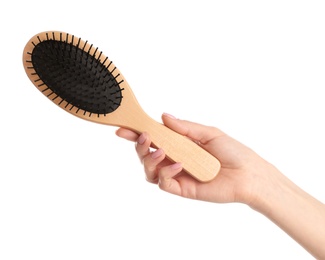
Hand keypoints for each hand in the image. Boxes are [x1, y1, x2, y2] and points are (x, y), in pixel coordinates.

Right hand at [116, 113, 272, 204]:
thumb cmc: (232, 151)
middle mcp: (174, 159)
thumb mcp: (208, 133)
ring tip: (160, 152)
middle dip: (140, 146)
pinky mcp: (182, 189)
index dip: (137, 134)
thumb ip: (184, 127)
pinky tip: (178, 164)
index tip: (123, 129)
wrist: (248, 174)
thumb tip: (163, 116)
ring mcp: (177, 174)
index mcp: (179, 144)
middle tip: (144, 137)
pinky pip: (164, 183)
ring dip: (149, 159)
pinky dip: (166, 172)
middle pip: (146, 155)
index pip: (153, 138)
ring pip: (150, 170)